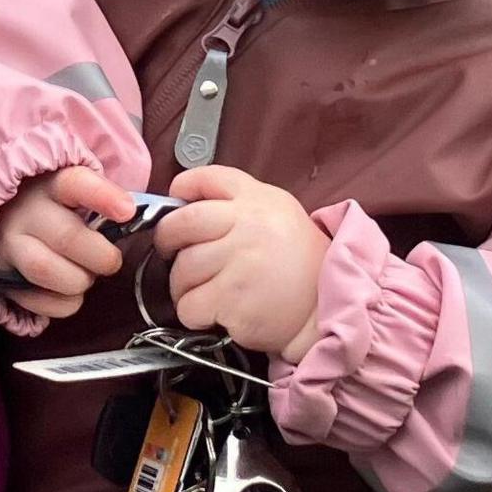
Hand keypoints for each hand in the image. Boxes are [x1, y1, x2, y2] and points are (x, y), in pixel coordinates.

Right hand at [0, 165, 131, 318]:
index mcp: (49, 183)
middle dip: (101, 257)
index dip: (103, 197)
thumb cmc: (51, 205)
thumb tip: (132, 216)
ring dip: (78, 281)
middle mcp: (24, 212)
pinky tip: (68, 292)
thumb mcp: (72, 188)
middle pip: (67, 237)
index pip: (76, 184)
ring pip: (46, 270)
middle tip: (110, 260)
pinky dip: (62, 303)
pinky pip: (36, 300)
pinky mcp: (0, 276)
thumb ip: (102, 197)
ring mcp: (8, 244)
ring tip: (85, 275)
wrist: (3, 218)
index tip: (127, 212)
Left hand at [154, 165, 328, 358]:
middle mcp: (249, 225)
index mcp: (259, 201)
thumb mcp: (278, 215)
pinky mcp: (233, 299)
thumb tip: (184, 202)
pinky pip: (189, 305)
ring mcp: (240, 262)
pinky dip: (193, 313)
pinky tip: (213, 313)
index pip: (208, 178)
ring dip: (182, 286)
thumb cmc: (297, 265)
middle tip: (173, 254)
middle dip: (167, 241)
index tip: (175, 203)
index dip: (182, 188)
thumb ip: (238, 204)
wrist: (324, 310)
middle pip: (181, 224)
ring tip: (203, 292)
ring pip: (182, 270)